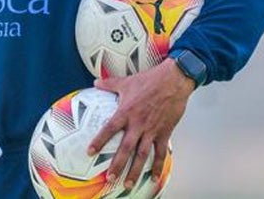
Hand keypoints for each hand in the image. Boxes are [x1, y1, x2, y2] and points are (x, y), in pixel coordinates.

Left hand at [88, 59, 194, 191]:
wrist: (173, 81)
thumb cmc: (150, 80)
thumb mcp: (126, 82)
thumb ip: (109, 84)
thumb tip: (95, 82)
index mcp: (126, 111)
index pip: (109, 129)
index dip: (99, 140)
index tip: (90, 152)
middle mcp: (138, 124)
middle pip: (126, 148)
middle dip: (117, 164)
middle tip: (110, 177)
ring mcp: (151, 130)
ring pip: (142, 155)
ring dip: (135, 171)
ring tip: (128, 184)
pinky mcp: (164, 133)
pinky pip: (161, 153)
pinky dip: (158, 166)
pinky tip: (155, 178)